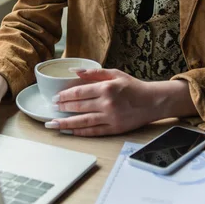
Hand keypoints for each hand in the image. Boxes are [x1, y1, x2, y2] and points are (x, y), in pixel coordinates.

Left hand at [45, 69, 195, 136]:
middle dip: (63, 108)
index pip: (79, 92)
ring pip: (83, 122)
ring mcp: (110, 118)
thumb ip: (93, 72)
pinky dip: (80, 132)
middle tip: (52, 109)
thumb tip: (73, 71)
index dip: (65, 96)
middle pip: (79, 107)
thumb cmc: (133, 86)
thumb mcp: (114, 73)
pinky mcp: (114, 129)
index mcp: (106, 88)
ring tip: (53, 124)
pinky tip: (70, 131)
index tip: (56, 98)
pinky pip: (93, 132)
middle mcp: (107, 103)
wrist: (152, 102)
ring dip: (66, 123)